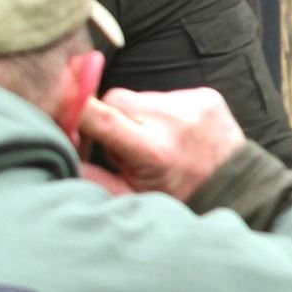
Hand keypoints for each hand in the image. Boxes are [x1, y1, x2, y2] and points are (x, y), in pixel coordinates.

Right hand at [76, 86, 245, 200]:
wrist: (233, 185)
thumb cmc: (176, 196)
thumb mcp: (129, 196)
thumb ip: (91, 176)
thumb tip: (58, 150)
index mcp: (151, 150)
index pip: (98, 115)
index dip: (74, 109)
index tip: (62, 112)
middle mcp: (173, 121)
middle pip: (114, 98)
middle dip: (109, 117)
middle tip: (123, 143)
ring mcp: (193, 105)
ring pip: (139, 96)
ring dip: (137, 115)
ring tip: (153, 140)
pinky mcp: (206, 95)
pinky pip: (165, 94)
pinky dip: (161, 111)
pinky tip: (174, 132)